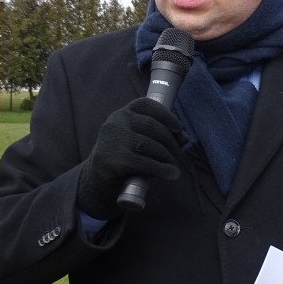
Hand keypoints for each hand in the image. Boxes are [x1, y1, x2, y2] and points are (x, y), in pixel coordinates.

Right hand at [76, 98, 185, 218]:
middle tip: (176, 154)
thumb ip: (163, 137)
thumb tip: (185, 137)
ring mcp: (113, 140)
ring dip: (167, 157)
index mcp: (123, 113)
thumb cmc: (125, 156)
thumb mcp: (142, 142)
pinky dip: (161, 169)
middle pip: (152, 127)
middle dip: (170, 141)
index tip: (178, 129)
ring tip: (172, 166)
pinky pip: (144, 162)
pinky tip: (171, 174)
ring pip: (150, 145)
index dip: (166, 115)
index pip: (147, 105)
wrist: (97, 178)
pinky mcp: (113, 160)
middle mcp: (116, 122)